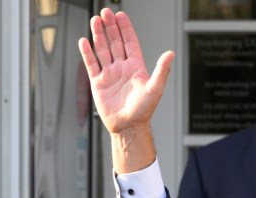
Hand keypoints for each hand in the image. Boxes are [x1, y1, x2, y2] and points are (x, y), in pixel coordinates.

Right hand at [78, 9, 172, 170]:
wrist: (128, 126)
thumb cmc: (144, 111)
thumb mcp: (155, 88)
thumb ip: (162, 70)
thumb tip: (170, 53)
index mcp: (136, 67)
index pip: (130, 42)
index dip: (125, 29)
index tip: (120, 15)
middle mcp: (122, 68)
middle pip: (115, 42)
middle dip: (110, 27)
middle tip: (105, 12)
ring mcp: (109, 74)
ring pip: (102, 50)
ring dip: (98, 35)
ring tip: (95, 20)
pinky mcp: (98, 82)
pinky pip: (91, 64)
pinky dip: (87, 53)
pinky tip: (84, 41)